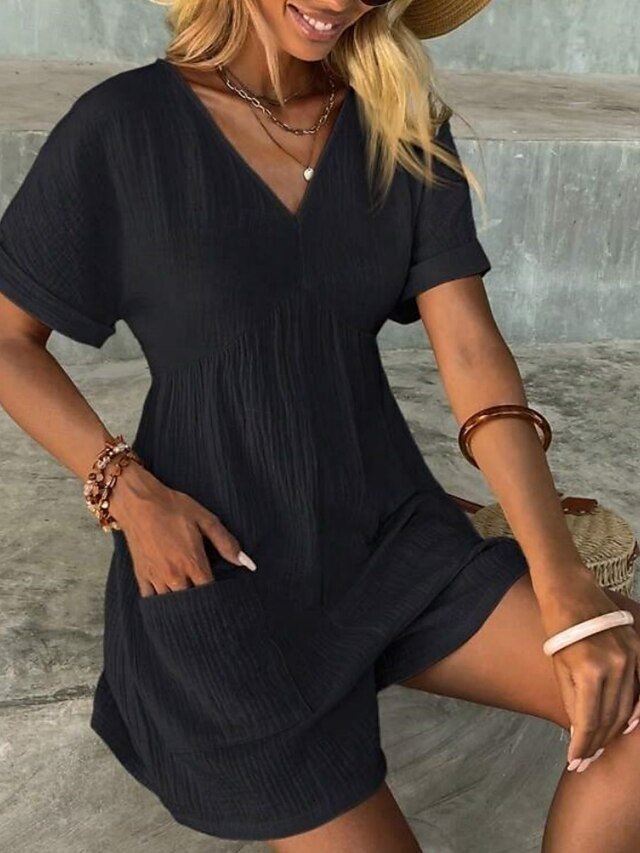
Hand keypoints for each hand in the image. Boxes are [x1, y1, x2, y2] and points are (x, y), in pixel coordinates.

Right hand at [106, 460, 256, 595]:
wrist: (138, 502)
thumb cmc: (173, 508)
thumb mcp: (204, 519)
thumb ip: (225, 542)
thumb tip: (246, 562)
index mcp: (192, 562)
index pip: (210, 593)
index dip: (218, 598)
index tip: (224, 600)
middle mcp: (174, 575)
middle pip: (191, 602)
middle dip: (201, 605)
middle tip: (209, 607)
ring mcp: (156, 577)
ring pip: (171, 604)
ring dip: (181, 606)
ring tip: (191, 609)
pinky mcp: (141, 576)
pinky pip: (151, 600)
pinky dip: (160, 604)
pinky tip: (168, 604)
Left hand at [538, 570, 639, 770]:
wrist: (571, 590)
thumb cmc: (557, 626)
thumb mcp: (558, 666)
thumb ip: (572, 700)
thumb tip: (580, 731)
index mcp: (589, 670)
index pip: (589, 721)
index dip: (583, 745)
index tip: (576, 761)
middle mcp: (615, 665)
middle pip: (611, 717)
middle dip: (598, 742)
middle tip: (587, 759)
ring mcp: (631, 656)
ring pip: (628, 706)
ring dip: (615, 729)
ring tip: (602, 745)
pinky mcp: (639, 648)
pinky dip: (637, 707)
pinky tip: (629, 724)